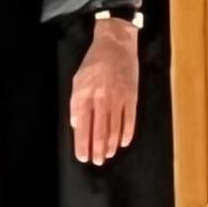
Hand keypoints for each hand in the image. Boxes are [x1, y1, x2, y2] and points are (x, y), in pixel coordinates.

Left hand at [69, 16, 140, 166]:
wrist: (116, 45)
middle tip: (96, 161)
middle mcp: (101, 99)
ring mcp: (118, 98)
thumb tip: (77, 125)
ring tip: (107, 155)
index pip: (82, 126)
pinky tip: (122, 143)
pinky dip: (126, 134)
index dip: (82, 144)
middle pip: (99, 131)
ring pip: (114, 129)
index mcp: (85, 95)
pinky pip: (129, 120)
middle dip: (97, 150)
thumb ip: (76, 104)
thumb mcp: (78, 80)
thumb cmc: (94, 63)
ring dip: (110, 145)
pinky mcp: (131, 97)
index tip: (82, 157)